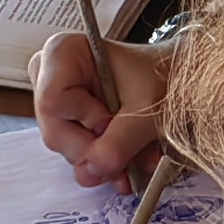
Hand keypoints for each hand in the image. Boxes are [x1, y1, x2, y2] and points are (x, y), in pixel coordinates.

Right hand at [33, 31, 169, 188]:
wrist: (175, 81)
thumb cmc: (161, 78)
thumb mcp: (145, 111)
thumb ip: (118, 143)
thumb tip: (91, 170)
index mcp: (61, 52)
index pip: (53, 102)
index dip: (87, 120)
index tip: (114, 118)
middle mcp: (48, 74)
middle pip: (55, 131)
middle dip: (94, 149)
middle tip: (127, 149)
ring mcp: (54, 101)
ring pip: (64, 148)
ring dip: (103, 159)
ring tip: (135, 155)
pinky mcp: (64, 122)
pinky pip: (74, 153)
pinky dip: (103, 161)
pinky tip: (125, 158)